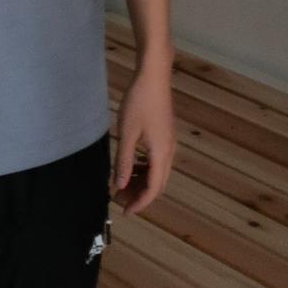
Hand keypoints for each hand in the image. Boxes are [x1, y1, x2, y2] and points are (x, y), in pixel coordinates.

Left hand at [112, 61, 175, 216]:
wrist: (154, 76)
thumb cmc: (139, 103)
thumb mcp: (127, 134)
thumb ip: (124, 162)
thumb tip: (120, 186)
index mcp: (161, 154)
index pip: (153, 189)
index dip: (140, 203)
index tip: (125, 211)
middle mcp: (169, 152)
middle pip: (157, 183)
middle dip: (139, 195)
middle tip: (119, 198)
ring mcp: (169, 143)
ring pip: (157, 172)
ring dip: (141, 181)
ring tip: (122, 182)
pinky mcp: (165, 135)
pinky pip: (156, 160)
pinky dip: (144, 168)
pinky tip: (131, 163)